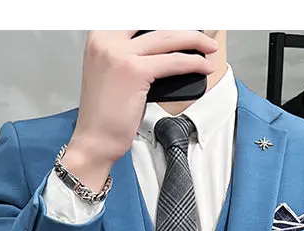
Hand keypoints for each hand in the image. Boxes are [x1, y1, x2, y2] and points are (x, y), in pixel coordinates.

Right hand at [63, 30, 217, 190]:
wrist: (94, 140)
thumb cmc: (104, 114)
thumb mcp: (113, 72)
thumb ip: (131, 53)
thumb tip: (163, 48)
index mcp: (99, 35)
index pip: (137, 17)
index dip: (164, 19)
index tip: (183, 24)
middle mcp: (106, 39)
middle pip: (155, 23)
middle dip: (184, 27)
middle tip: (201, 34)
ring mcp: (119, 53)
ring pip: (167, 37)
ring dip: (194, 40)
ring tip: (209, 47)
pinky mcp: (134, 71)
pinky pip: (172, 61)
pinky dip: (192, 63)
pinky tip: (203, 66)